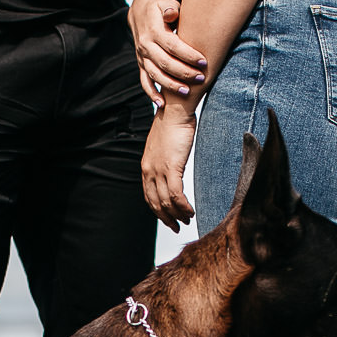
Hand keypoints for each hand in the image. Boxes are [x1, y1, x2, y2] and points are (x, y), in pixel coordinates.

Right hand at [129, 0, 205, 107]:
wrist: (142, 13)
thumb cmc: (162, 8)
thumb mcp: (166, 3)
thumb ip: (171, 9)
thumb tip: (172, 13)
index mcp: (153, 29)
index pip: (172, 45)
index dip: (188, 55)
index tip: (204, 62)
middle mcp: (146, 45)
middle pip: (164, 62)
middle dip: (183, 72)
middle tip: (201, 78)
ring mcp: (142, 57)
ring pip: (155, 74)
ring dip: (170, 85)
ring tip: (187, 92)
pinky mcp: (142, 65)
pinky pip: (145, 81)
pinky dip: (152, 94)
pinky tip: (162, 104)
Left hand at [142, 104, 196, 230]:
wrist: (175, 110)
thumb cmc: (174, 124)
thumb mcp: (165, 146)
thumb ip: (165, 161)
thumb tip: (172, 169)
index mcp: (146, 167)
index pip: (149, 196)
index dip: (158, 210)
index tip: (168, 218)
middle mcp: (149, 170)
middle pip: (155, 203)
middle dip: (166, 218)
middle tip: (177, 226)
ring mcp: (159, 170)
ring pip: (166, 202)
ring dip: (177, 214)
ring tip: (187, 219)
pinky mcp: (171, 167)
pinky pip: (176, 195)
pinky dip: (184, 206)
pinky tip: (190, 211)